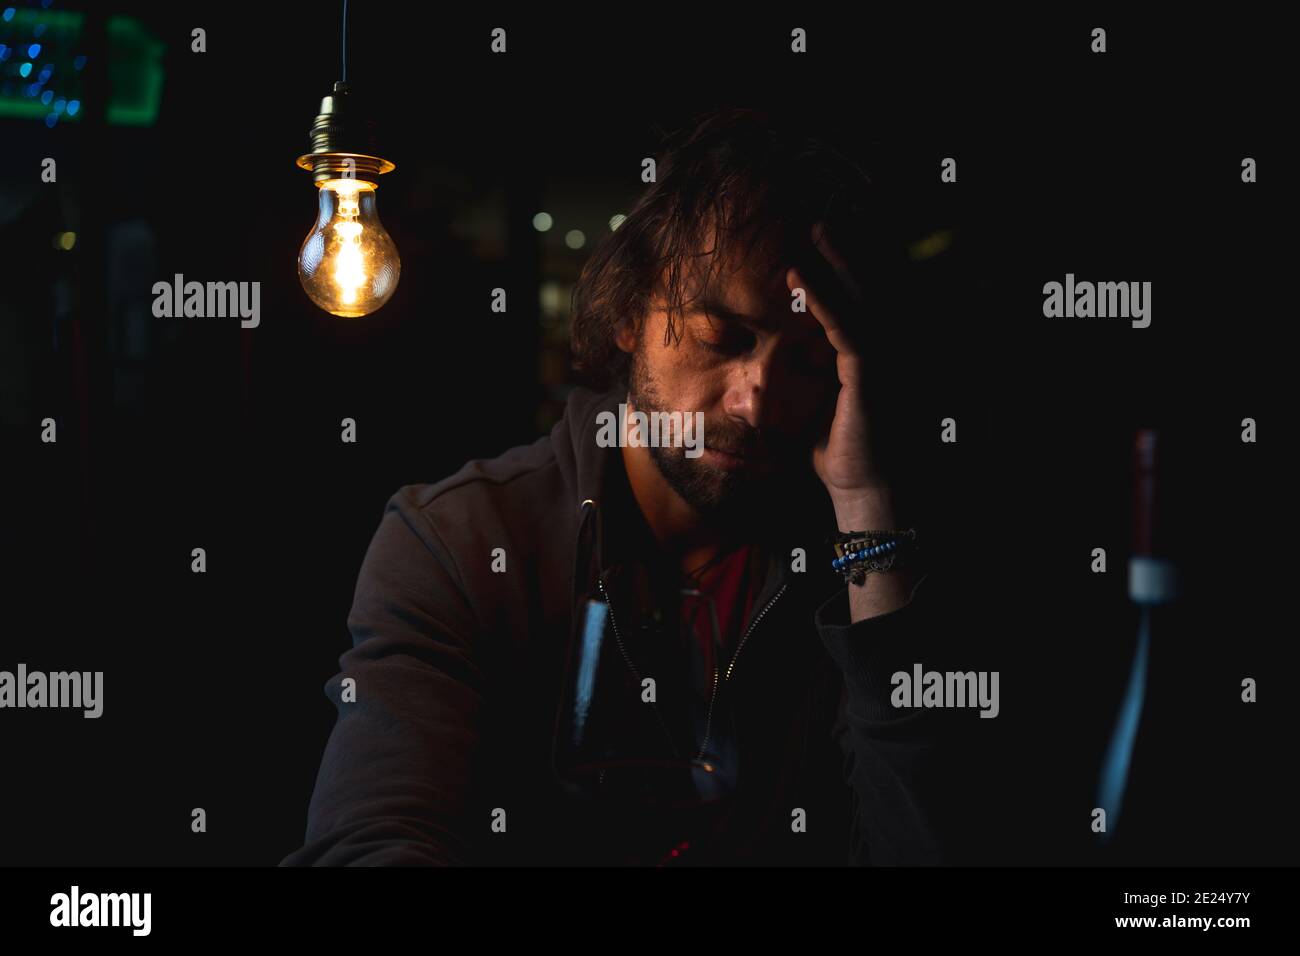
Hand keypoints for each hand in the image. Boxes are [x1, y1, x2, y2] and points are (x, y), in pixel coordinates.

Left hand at [787, 222, 894, 524]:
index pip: (873, 295)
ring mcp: (889, 358)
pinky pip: (845, 326)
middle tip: (823, 216)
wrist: (866, 491)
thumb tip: (776, 359)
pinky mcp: (872, 372)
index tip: (826, 235)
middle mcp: (894, 347)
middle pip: (876, 283)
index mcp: (884, 351)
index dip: (854, 262)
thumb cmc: (842, 451)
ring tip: (815, 227)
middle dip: (852, 248)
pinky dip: (822, 297)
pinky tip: (799, 273)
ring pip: (864, 296)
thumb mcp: (820, 402)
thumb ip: (809, 372)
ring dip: (839, 260)